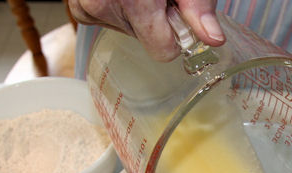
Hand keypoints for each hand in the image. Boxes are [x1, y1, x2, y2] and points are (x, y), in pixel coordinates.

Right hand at [68, 0, 224, 60]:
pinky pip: (108, 22)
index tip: (174, 9)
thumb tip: (212, 38)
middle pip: (144, 40)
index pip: (162, 49)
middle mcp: (102, 4)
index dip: (175, 32)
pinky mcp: (79, 9)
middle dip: (154, 20)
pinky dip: (118, 8)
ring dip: (136, 13)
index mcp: (133, 0)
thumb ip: (198, 7)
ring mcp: (86, 7)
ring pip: (126, 32)